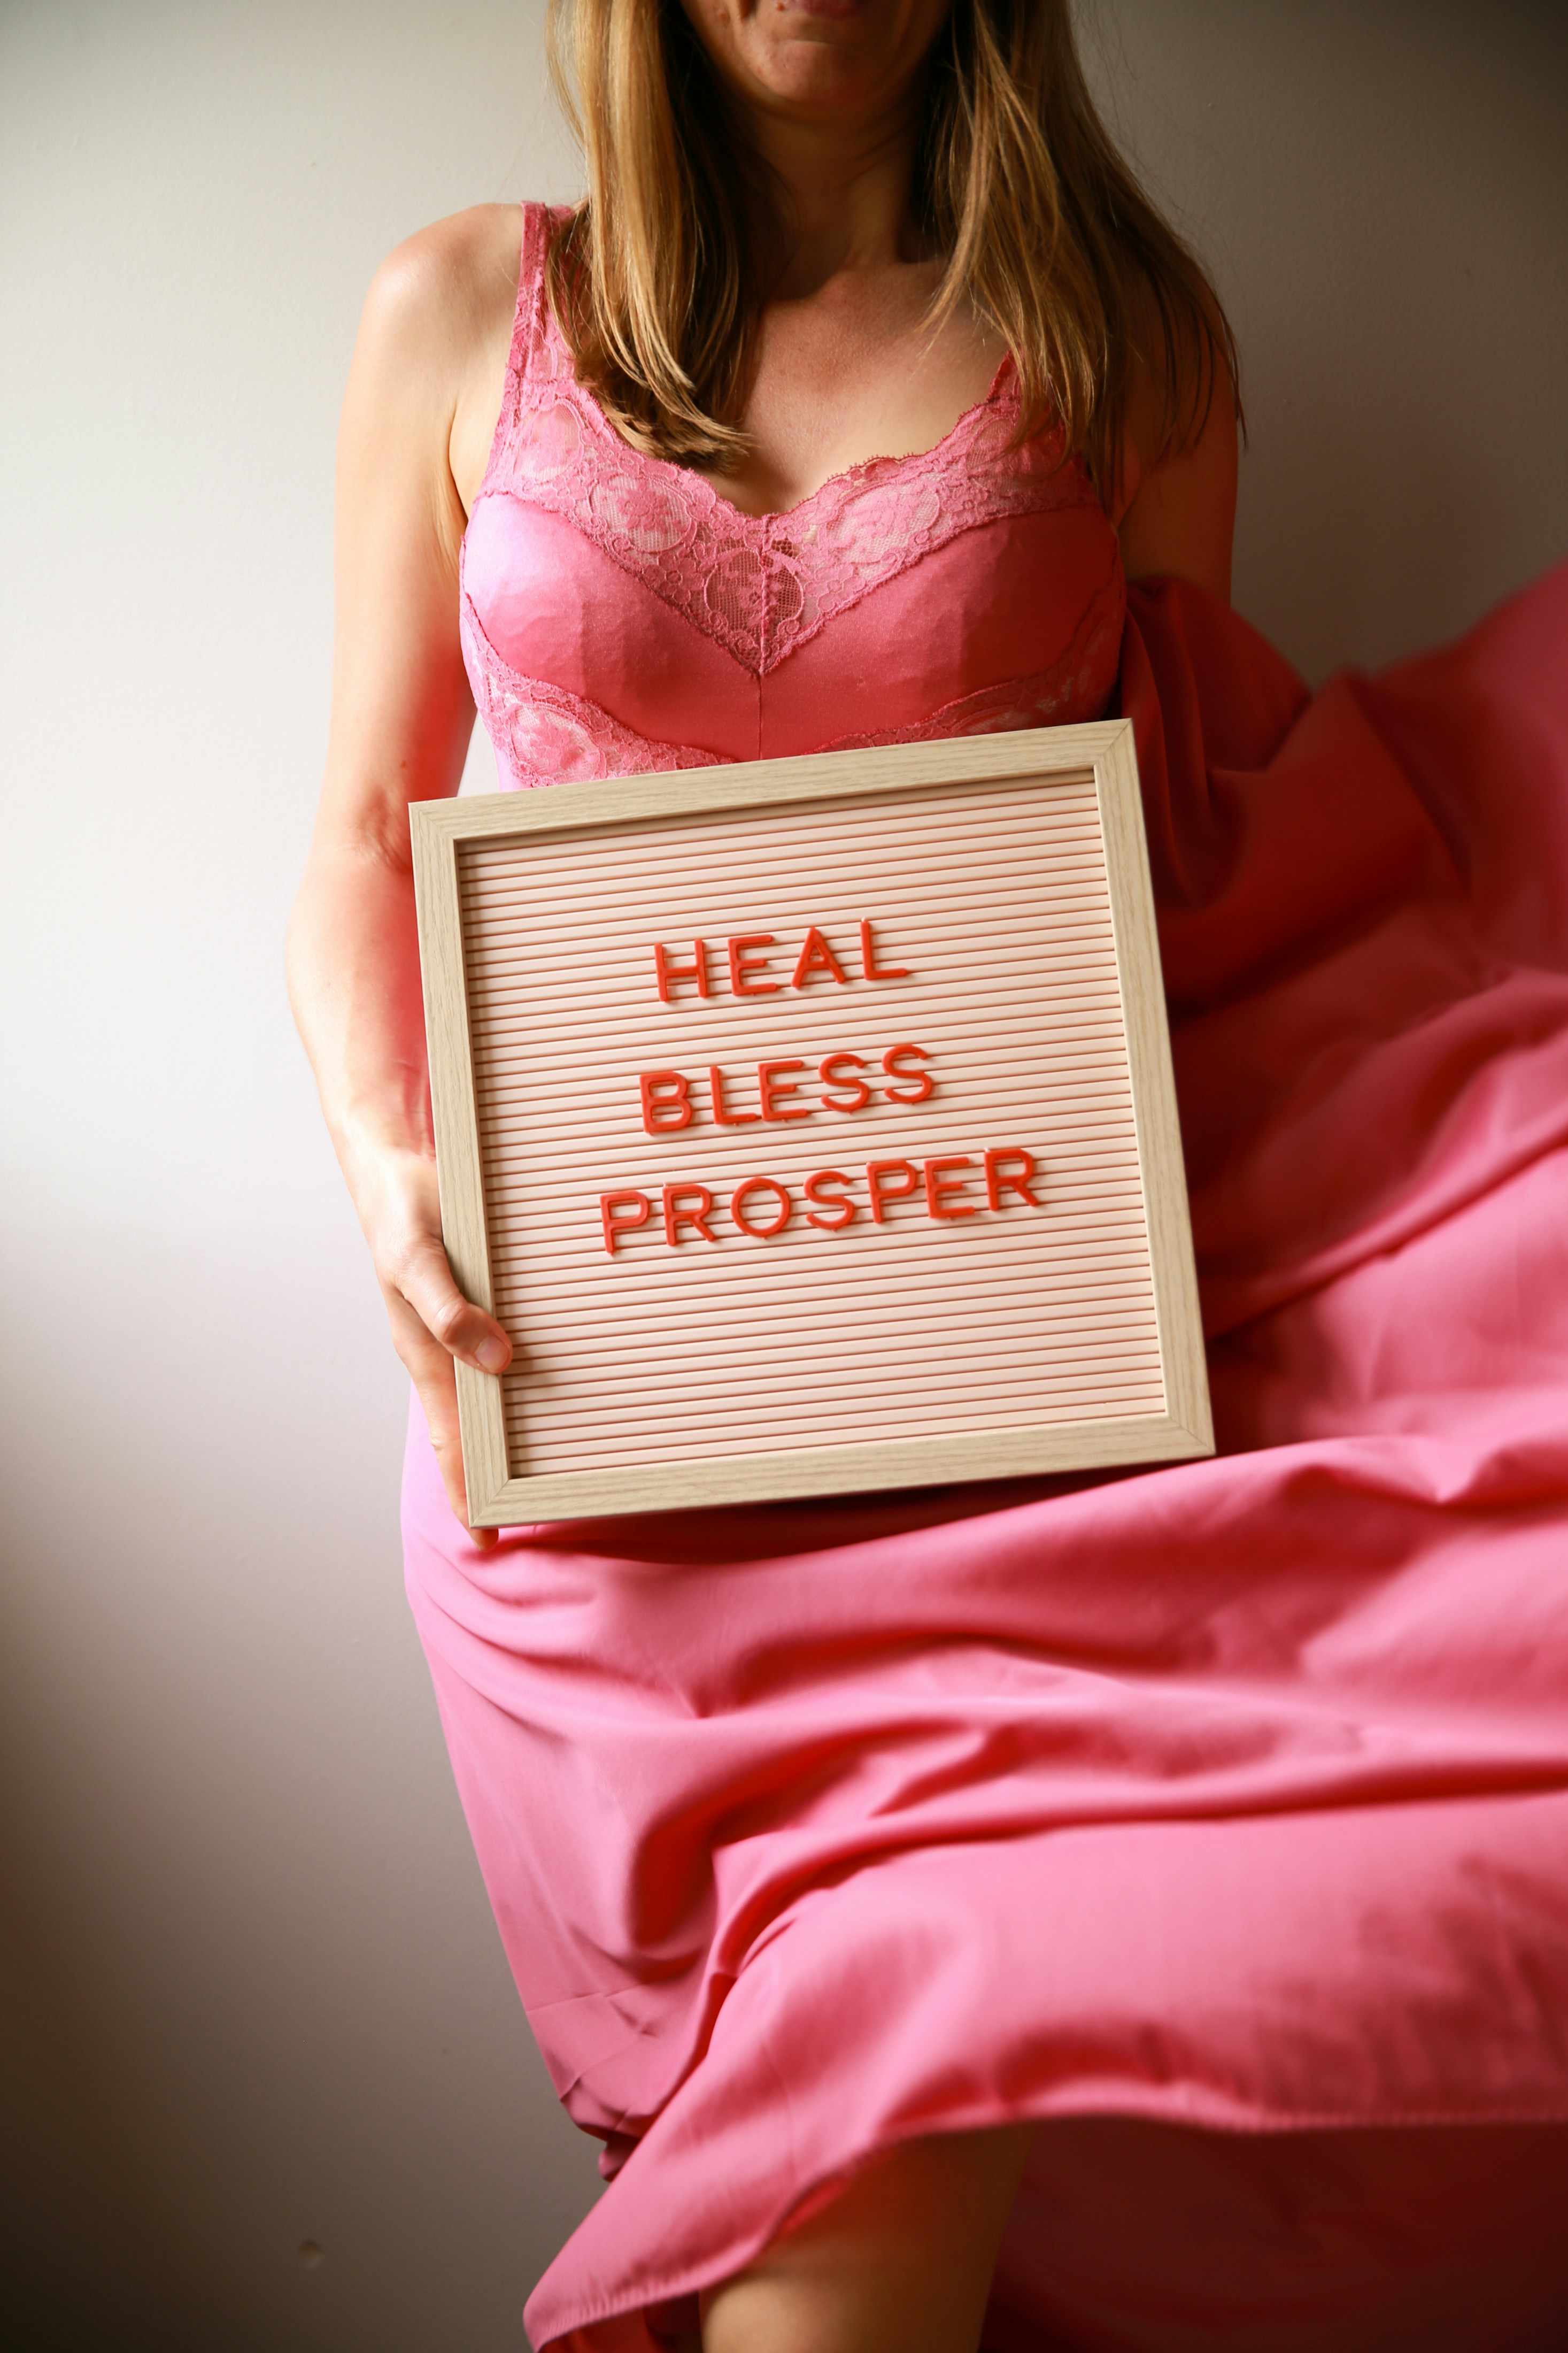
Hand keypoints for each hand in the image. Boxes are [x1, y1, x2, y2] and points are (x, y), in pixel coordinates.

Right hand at [356, 1142, 512, 1547]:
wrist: (394, 1164)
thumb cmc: (400, 1212)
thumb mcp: (418, 1258)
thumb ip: (449, 1309)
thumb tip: (496, 1362)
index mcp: (426, 1354)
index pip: (450, 1440)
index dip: (465, 1491)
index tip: (489, 1537)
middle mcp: (445, 1351)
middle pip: (473, 1430)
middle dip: (496, 1476)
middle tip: (538, 1516)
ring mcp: (461, 1329)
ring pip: (490, 1395)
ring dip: (514, 1431)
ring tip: (552, 1467)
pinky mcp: (478, 1302)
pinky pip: (501, 1352)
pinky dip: (522, 1379)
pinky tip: (550, 1385)